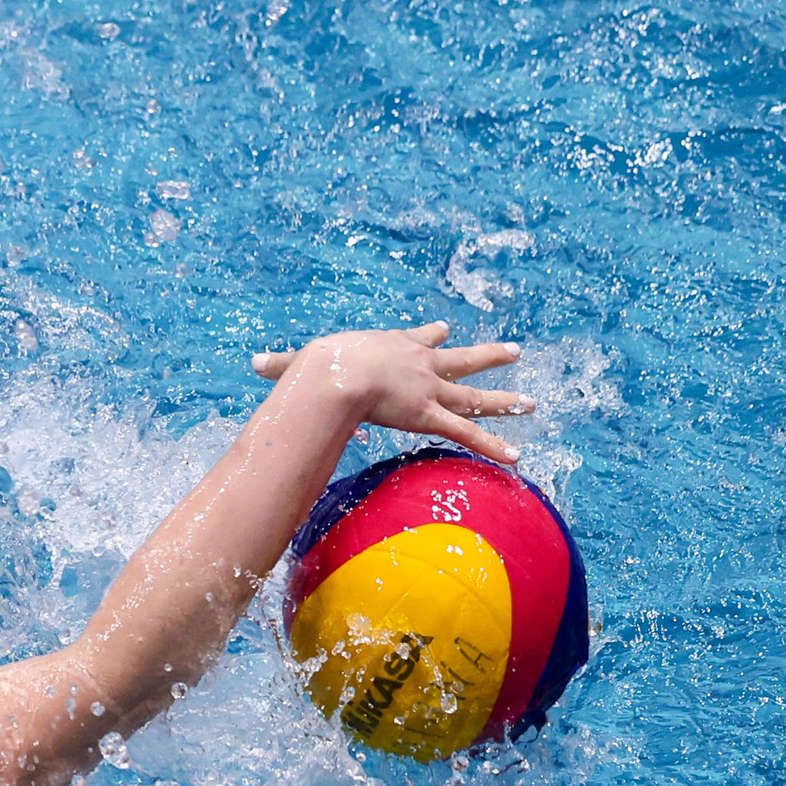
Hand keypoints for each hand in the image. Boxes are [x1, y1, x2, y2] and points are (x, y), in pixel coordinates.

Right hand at [250, 322, 532, 464]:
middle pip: (461, 360)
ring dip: (504, 401)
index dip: (432, 335)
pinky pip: (466, 434)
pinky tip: (515, 457)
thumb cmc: (318, 365)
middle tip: (513, 351)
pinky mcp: (430, 415)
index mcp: (393, 347)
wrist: (338, 373)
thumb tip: (254, 364)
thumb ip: (281, 366)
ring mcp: (429, 389)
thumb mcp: (300, 363)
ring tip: (531, 403)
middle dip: (487, 357)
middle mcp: (420, 364)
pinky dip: (490, 446)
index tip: (445, 329)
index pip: (420, 338)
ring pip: (473, 397)